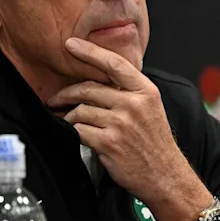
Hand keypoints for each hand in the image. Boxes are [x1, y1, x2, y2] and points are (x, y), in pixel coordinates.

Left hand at [47, 37, 200, 204]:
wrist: (164, 175)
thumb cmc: (154, 143)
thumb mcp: (151, 109)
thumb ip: (129, 92)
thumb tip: (99, 79)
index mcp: (145, 91)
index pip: (114, 64)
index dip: (89, 52)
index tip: (71, 44)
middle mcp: (134, 104)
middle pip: (89, 88)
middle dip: (66, 93)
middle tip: (55, 98)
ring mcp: (121, 123)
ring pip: (80, 110)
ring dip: (68, 116)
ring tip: (65, 120)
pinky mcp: (109, 142)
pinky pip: (79, 130)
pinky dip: (73, 132)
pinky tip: (74, 134)